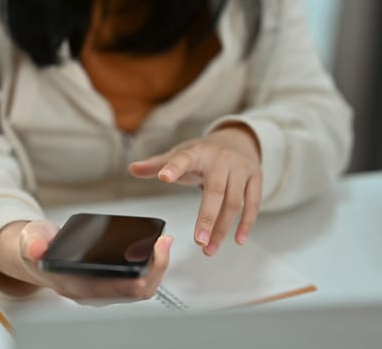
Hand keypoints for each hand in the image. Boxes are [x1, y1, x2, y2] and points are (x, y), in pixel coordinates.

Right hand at [0, 220, 172, 301]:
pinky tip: (156, 248)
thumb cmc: (38, 247)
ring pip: (139, 290)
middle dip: (154, 269)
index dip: (133, 277)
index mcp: (72, 284)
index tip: (148, 258)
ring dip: (156, 268)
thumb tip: (36, 249)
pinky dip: (150, 267)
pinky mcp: (109, 284)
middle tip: (163, 243)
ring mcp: (101, 290)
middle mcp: (90, 293)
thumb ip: (33, 242)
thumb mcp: (31, 239)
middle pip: (133, 292)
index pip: (109, 289)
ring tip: (163, 243)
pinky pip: (136, 282)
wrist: (37, 254)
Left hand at [129, 124, 261, 255]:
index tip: (163, 177)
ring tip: (209, 248)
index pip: (183, 159)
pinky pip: (253, 203)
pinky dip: (246, 223)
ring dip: (223, 228)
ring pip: (234, 202)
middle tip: (198, 241)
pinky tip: (237, 240)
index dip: (173, 168)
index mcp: (198, 152)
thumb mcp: (180, 154)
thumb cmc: (203, 153)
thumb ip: (157, 164)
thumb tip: (132, 168)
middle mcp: (221, 159)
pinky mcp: (256, 178)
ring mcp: (241, 168)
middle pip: (215, 191)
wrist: (237, 140)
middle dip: (207, 217)